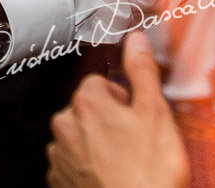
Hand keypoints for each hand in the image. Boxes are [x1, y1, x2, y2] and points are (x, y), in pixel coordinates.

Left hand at [46, 31, 188, 187]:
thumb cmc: (149, 173)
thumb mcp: (156, 115)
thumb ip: (143, 72)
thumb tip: (136, 40)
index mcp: (86, 102)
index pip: (99, 83)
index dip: (122, 97)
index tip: (135, 114)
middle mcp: (64, 124)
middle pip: (87, 109)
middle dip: (108, 120)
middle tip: (134, 141)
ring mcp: (59, 154)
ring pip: (78, 136)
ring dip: (97, 143)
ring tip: (124, 161)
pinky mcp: (58, 179)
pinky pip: (71, 162)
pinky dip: (87, 166)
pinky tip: (109, 175)